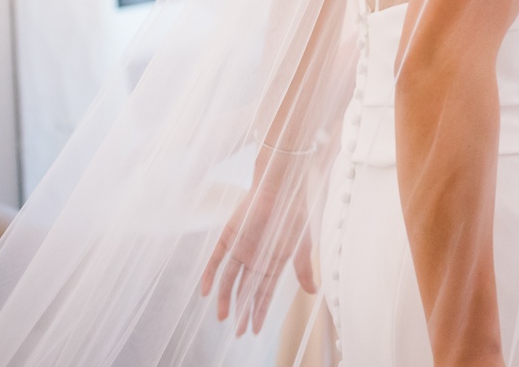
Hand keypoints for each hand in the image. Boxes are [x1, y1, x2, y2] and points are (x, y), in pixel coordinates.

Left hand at [201, 156, 317, 335]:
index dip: (260, 311)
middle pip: (246, 290)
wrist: (282, 186)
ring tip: (222, 318)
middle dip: (243, 312)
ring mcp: (240, 248)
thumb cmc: (295, 213)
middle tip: (239, 332)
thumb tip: (312, 292)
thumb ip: (304, 269)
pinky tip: (206, 292)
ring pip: (228, 279)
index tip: (256, 330)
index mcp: (273, 261)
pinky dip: (209, 274)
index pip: (264, 292)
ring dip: (225, 299)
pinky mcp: (228, 236)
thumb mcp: (304, 246)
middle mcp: (255, 258)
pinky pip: (215, 259)